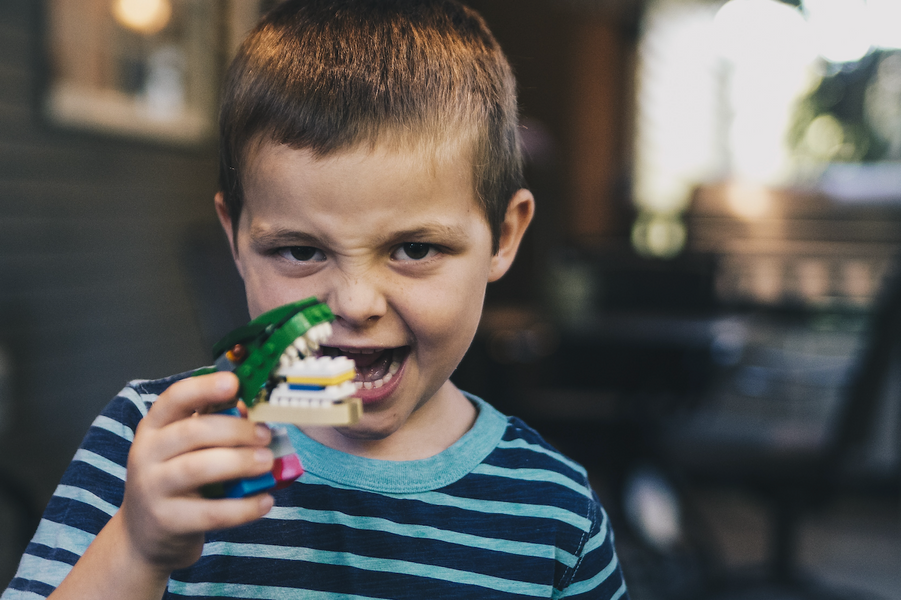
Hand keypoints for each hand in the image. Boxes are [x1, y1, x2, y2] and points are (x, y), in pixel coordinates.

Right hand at [118, 372, 274, 572]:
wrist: (145, 535)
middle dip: (235, 430)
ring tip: (267, 462)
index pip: (174, 398)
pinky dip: (243, 507)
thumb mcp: (185, 448)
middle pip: (192, 432)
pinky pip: (211, 512)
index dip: (204, 388)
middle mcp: (147, 453)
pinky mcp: (167, 521)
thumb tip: (249, 408)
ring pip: (198, 468)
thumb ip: (213, 425)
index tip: (234, 383)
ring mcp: (153, 489)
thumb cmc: (175, 479)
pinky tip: (265, 500)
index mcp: (154, 427)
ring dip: (239, 462)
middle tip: (265, 435)